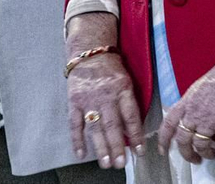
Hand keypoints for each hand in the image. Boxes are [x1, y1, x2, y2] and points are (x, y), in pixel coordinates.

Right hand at [67, 52, 144, 169]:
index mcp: (123, 89)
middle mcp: (106, 95)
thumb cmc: (112, 69)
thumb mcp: (126, 81)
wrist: (89, 52)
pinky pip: (75, 123)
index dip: (136, 134)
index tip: (140, 151)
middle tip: (121, 163)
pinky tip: (81, 154)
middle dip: (117, 146)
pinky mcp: (74, 101)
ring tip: (106, 163)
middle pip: (112, 125)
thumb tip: (132, 130)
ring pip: (95, 127)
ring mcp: (89, 99)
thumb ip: (129, 103)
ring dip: (101, 147)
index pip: (131, 115)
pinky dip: (77, 140)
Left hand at [157, 54, 214, 163]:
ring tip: (214, 155)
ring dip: (207, 153)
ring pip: (202, 145)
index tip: (164, 151)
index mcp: (187, 101)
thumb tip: (192, 112)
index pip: (168, 124)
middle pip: (183, 140)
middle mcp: (195, 112)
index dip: (163, 140)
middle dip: (188, 154)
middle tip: (195, 159)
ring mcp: (211, 119)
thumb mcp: (200, 86)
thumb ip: (193, 101)